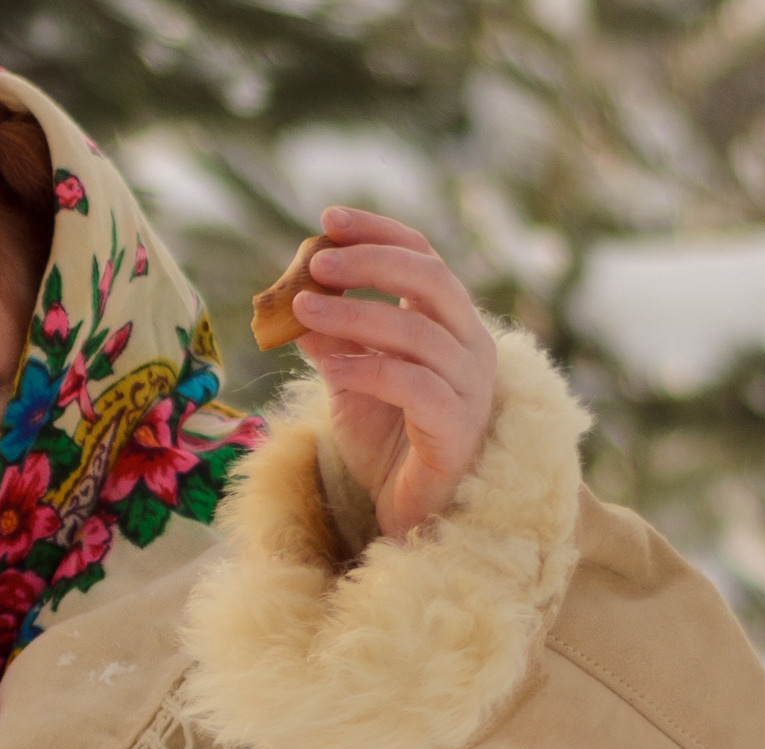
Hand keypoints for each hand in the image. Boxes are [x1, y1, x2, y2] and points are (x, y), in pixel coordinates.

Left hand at [293, 206, 496, 541]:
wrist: (417, 514)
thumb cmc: (391, 446)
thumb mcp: (352, 385)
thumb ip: (333, 344)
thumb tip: (294, 305)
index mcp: (448, 324)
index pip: (423, 257)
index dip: (378, 233)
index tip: (327, 218)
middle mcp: (469, 345)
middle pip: (430, 279)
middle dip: (370, 262)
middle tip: (316, 259)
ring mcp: (470, 385)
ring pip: (416, 331)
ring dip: (355, 315)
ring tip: (302, 307)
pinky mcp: (457, 428)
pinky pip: (413, 385)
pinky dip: (368, 368)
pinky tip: (328, 364)